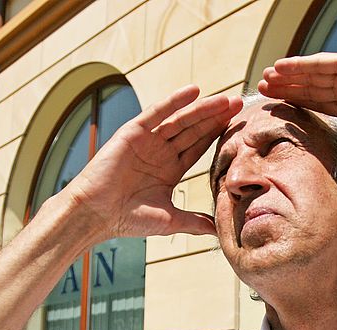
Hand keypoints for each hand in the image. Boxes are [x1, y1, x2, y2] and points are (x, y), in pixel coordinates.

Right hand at [62, 86, 242, 241]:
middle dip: (216, 118)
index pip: (199, 147)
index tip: (239, 126)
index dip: (217, 136)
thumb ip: (194, 222)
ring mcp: (147, 140)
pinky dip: (174, 101)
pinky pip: (157, 113)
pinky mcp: (133, 133)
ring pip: (181, 120)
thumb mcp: (169, 220)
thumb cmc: (127, 219)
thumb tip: (217, 231)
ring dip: (203, 108)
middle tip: (238, 104)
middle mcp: (160, 151)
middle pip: (194, 130)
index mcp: (169, 169)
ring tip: (225, 100)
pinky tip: (194, 91)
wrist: (96, 214)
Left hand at [258, 51, 336, 162]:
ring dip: (289, 76)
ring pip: (313, 75)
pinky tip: (281, 67)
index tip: (279, 109)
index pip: (321, 105)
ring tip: (266, 78)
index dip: (300, 106)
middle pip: (312, 88)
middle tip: (264, 90)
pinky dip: (300, 65)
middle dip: (288, 89)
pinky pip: (321, 64)